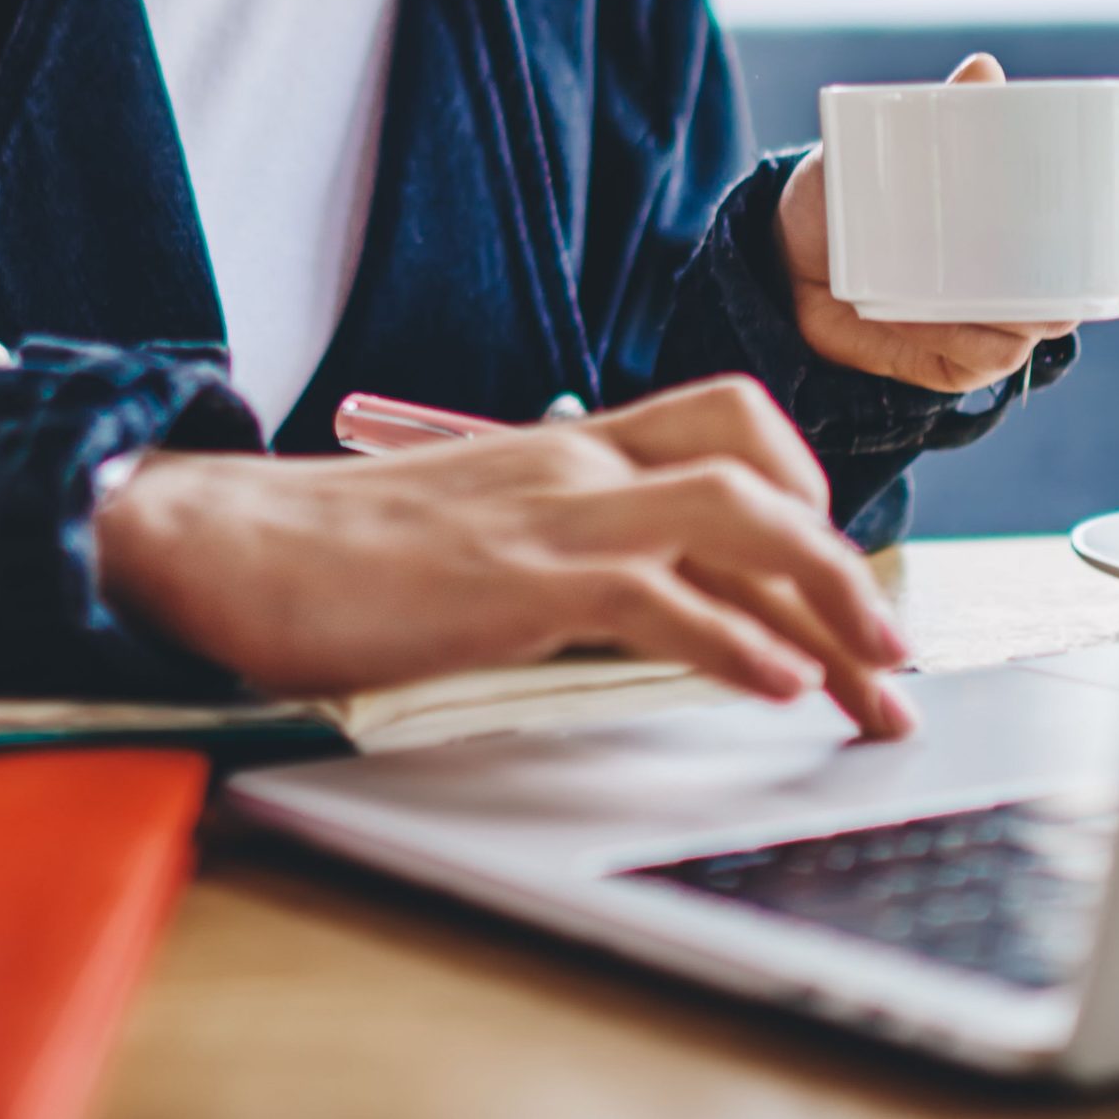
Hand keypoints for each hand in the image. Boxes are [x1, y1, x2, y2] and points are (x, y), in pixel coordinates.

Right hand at [95, 375, 916, 738]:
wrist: (227, 540)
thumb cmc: (337, 548)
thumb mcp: (474, 528)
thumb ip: (554, 544)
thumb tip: (632, 602)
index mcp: (565, 445)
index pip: (729, 430)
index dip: (807, 495)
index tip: (836, 586)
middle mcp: (574, 459)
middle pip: (759, 468)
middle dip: (848, 563)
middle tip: (891, 658)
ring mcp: (548, 511)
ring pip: (736, 516)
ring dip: (826, 597)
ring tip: (871, 680)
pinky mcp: (514, 578)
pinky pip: (655, 596)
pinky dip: (732, 640)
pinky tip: (772, 687)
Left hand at [776, 52, 1072, 392]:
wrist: (775, 257)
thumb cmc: (837, 198)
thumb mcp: (873, 148)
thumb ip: (929, 113)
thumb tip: (984, 67)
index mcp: (998, 239)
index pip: (1069, 257)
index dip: (1087, 255)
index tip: (1081, 233)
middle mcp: (994, 289)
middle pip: (1059, 305)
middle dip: (1058, 292)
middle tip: (1029, 264)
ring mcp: (970, 331)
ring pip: (1021, 337)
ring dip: (1002, 317)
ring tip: (964, 290)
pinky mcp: (941, 365)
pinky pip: (973, 365)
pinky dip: (958, 342)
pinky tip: (927, 318)